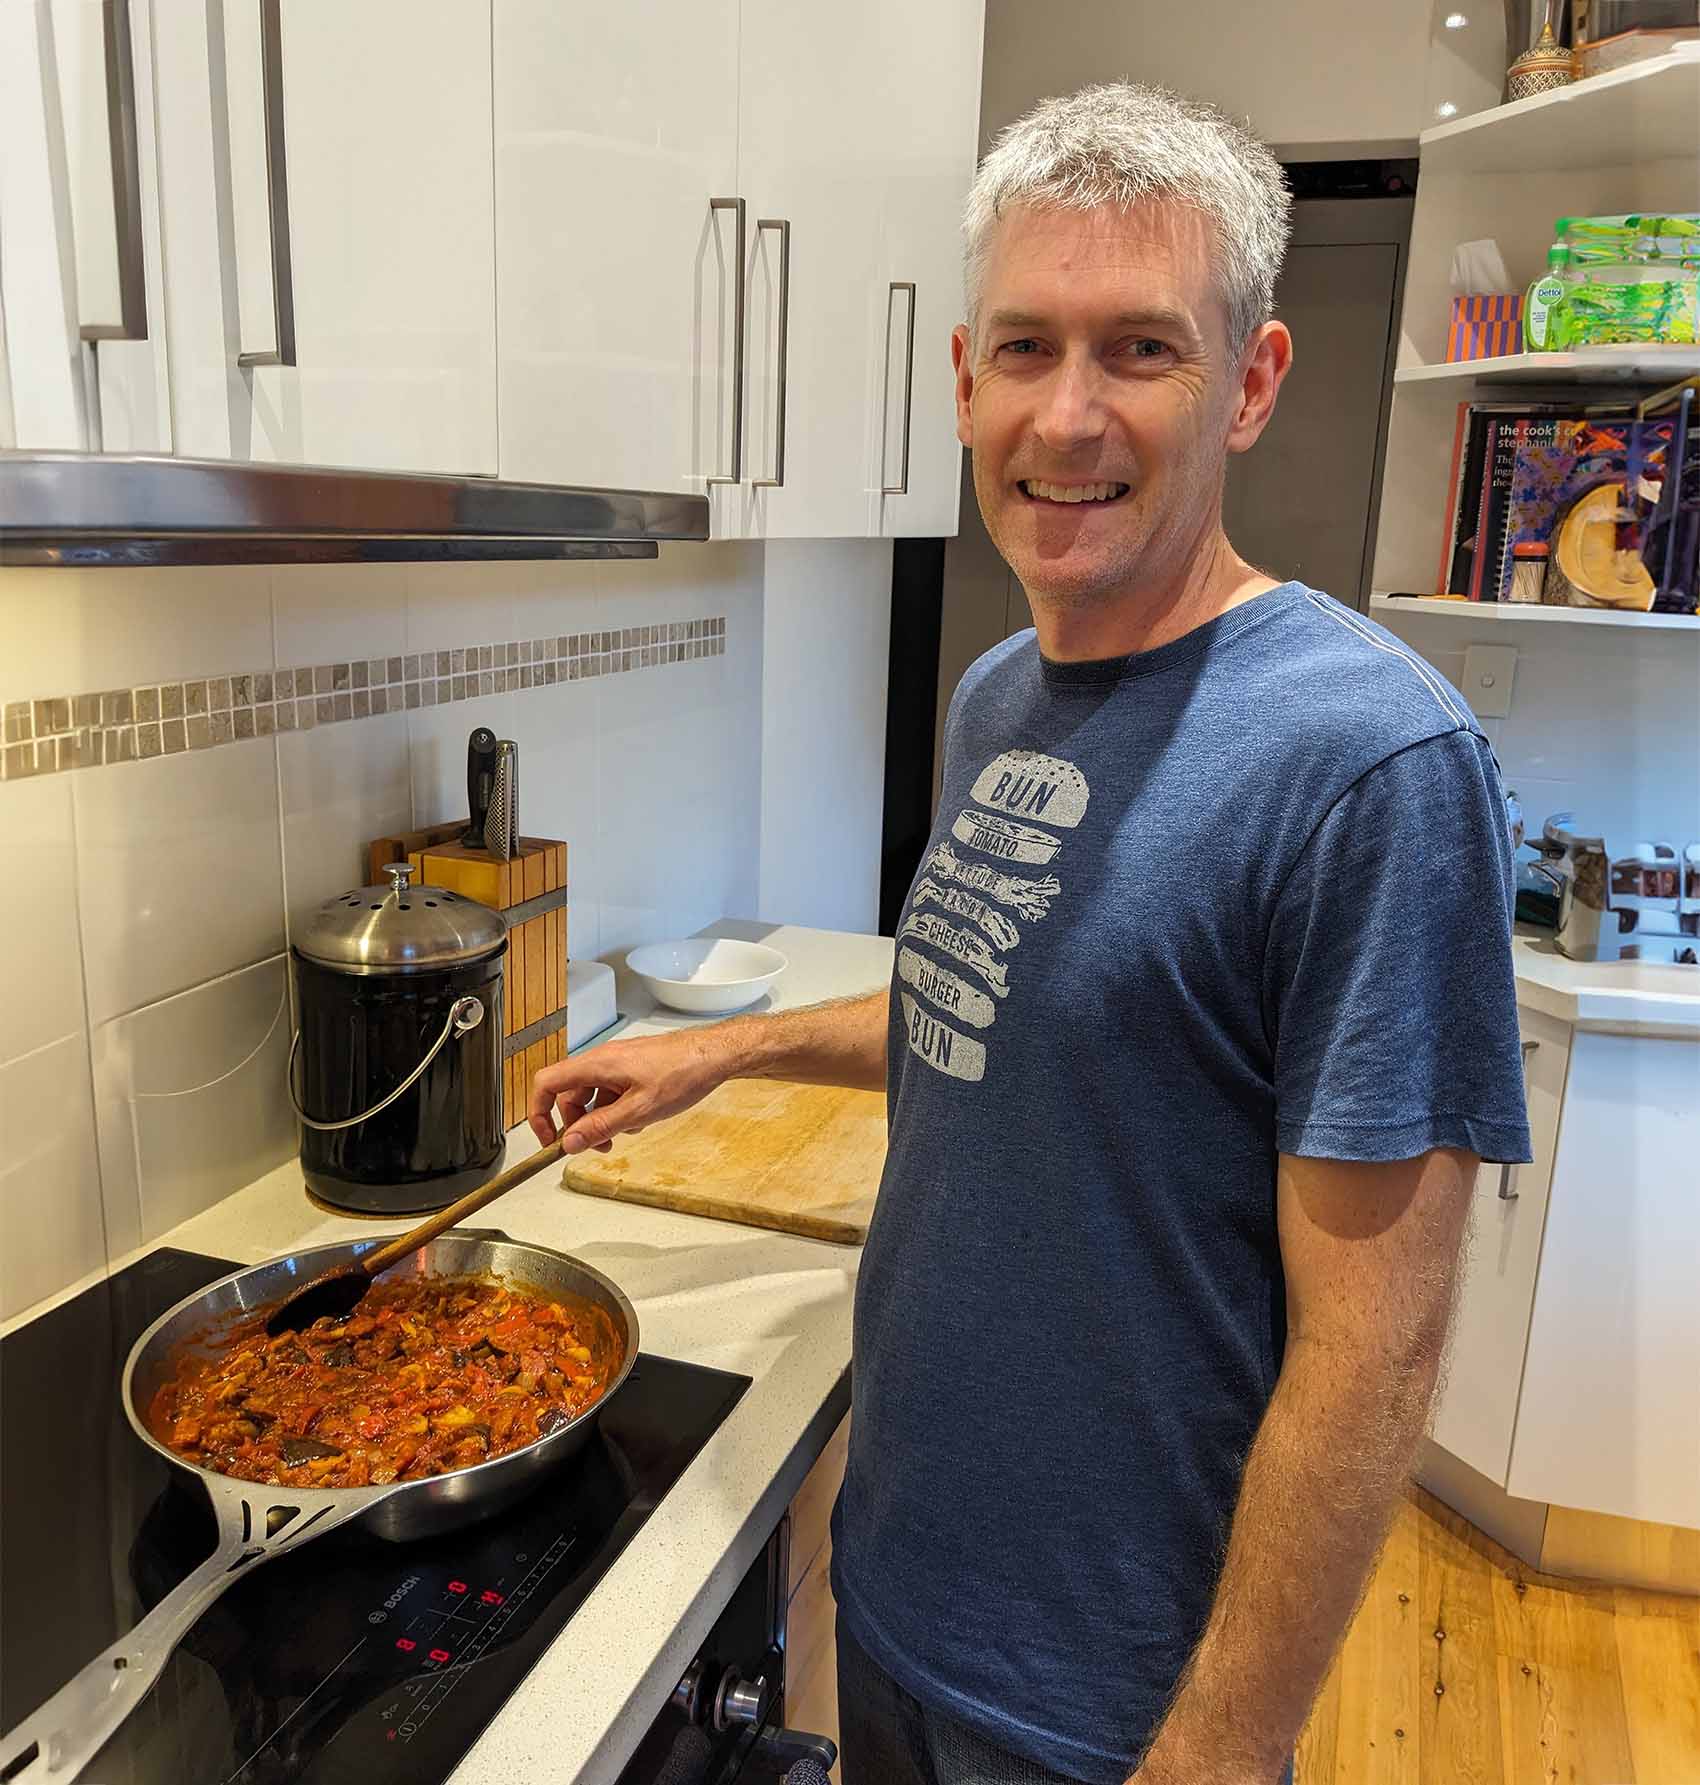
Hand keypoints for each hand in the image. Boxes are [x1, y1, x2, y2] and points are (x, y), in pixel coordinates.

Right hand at [528, 1028, 731, 1154]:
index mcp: (596, 1064)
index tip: (549, 1139)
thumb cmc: (683, 1073)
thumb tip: (570, 1142)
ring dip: (599, 1119)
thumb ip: (601, 1127)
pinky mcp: (632, 1068)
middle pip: (569, 1094)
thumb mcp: (639, 1110)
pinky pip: (611, 1091)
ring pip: (592, 1095)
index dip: (540, 1113)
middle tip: (596, 1146)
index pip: (546, 1084)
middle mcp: (602, 1060)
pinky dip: (617, 1109)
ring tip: (622, 1135)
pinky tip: (639, 1120)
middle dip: (577, 1124)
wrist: (713, 1055)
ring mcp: (618, 1063)